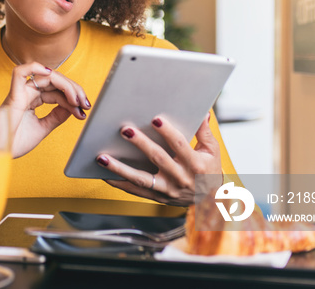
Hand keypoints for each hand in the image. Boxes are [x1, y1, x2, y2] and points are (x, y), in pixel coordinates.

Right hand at [2, 62, 90, 157]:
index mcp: (32, 100)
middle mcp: (26, 93)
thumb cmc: (14, 143)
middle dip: (73, 90)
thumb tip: (73, 106)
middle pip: (55, 82)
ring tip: (77, 99)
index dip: (72, 99)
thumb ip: (57, 116)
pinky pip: (20, 73)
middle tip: (85, 104)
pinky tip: (49, 72)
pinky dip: (34, 67)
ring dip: (66, 85)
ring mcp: (20, 92)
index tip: (84, 112)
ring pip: (46, 76)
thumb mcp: (43, 128)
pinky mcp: (14, 95)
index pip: (57, 92)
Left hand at [96, 113, 222, 206]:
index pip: (180, 145)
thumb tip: (203, 113)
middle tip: (125, 130)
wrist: (209, 200)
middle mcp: (180, 178)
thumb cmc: (209, 170)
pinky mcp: (157, 197)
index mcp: (195, 164)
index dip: (168, 132)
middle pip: (158, 158)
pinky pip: (135, 191)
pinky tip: (105, 174)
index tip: (155, 119)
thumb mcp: (212, 151)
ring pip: (141, 179)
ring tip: (102, 157)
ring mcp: (167, 189)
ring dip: (120, 168)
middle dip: (141, 144)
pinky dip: (119, 183)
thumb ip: (204, 132)